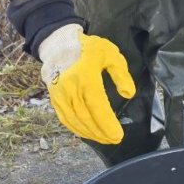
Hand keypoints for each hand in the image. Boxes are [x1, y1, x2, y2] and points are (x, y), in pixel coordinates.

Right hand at [39, 24, 135, 143]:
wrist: (58, 44)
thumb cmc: (88, 49)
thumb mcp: (110, 54)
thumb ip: (121, 74)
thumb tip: (128, 94)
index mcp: (86, 77)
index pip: (97, 106)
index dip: (107, 124)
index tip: (118, 135)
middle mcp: (70, 88)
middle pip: (86, 117)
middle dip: (101, 132)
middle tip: (114, 140)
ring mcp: (60, 95)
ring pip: (75, 120)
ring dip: (90, 133)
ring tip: (104, 139)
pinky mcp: (54, 99)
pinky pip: (65, 119)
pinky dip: (77, 129)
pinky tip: (88, 134)